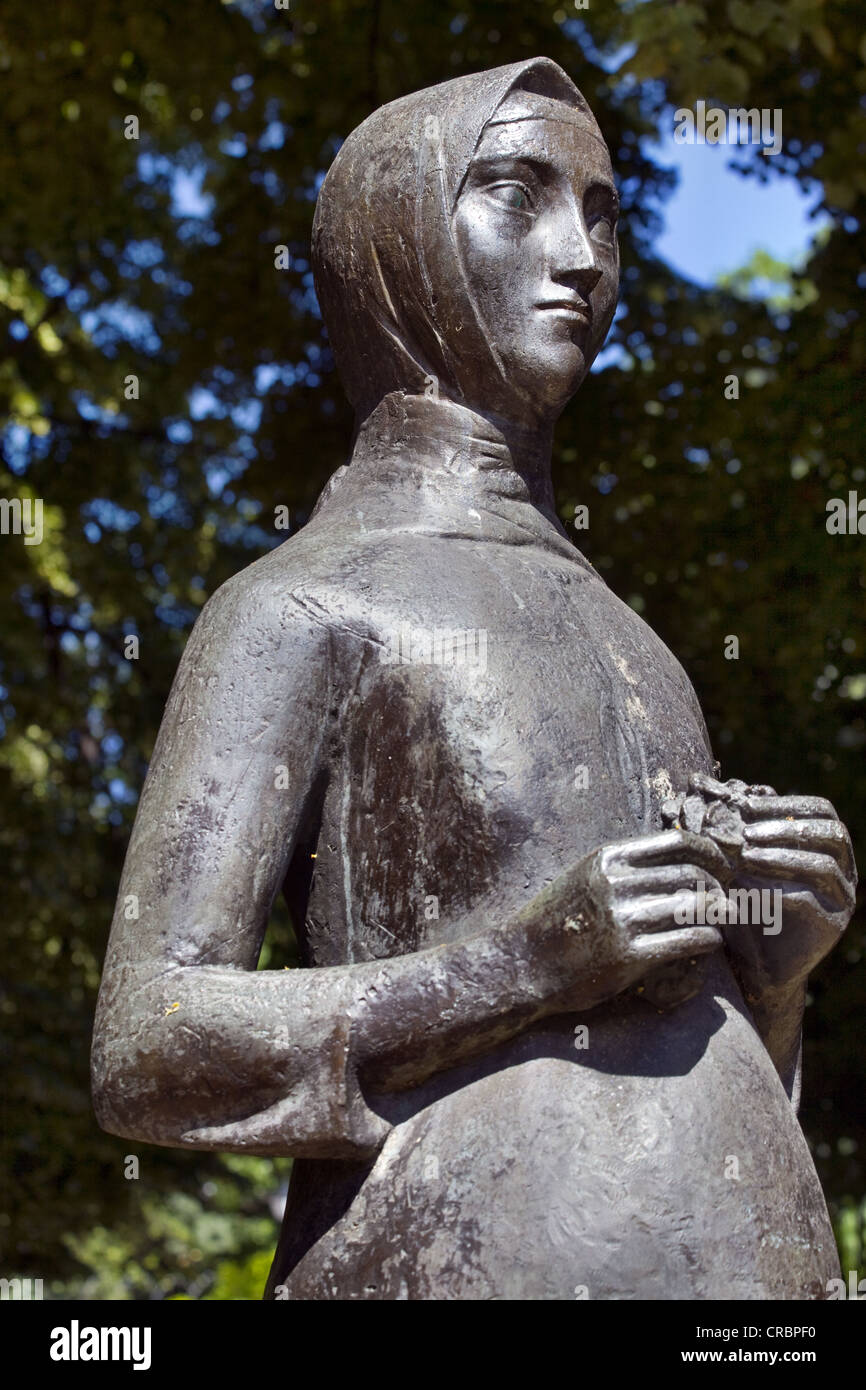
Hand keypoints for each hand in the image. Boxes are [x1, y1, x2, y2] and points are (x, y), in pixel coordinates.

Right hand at [530, 828, 732, 1013]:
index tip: (723, 866)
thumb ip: (622, 867)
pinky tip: (710, 943)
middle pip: (692, 875)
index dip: (710, 852)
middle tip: (727, 900)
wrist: (520, 964)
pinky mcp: (629, 955)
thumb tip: (672, 861)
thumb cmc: (554, 922)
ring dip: (719, 914)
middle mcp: (616, 883)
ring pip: (696, 906)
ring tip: (723, 921)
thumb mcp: (583, 877)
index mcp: (607, 858)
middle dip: (718, 888)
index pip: (677, 842)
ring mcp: (622, 919)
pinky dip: (709, 940)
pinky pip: (689, 939)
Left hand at [669, 774, 856, 998]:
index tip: (743, 805)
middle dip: (787, 826)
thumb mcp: (734, 860)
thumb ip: (730, 825)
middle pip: (832, 832)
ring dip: (783, 854)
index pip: (819, 810)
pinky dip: (779, 887)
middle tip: (747, 831)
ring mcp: (841, 898)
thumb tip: (699, 782)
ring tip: (746, 853)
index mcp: (825, 845)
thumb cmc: (740, 901)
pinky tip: (747, 884)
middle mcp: (842, 869)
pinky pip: (813, 900)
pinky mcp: (831, 926)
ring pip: (826, 864)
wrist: (748, 962)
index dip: (783, 804)